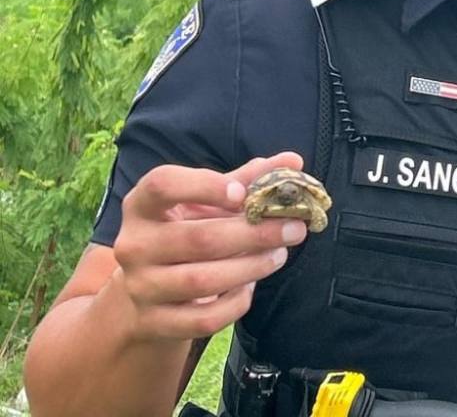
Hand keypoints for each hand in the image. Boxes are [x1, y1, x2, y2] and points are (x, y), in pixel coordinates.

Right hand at [112, 152, 308, 341]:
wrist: (147, 291)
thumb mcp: (207, 203)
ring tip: (280, 254)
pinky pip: (204, 319)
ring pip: (202, 281)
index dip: (204, 185)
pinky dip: (235, 303)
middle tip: (294, 228)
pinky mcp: (154, 323)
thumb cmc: (186, 231)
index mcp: (142, 205)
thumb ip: (247, 181)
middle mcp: (134, 245)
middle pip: (198, 238)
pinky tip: (251, 286)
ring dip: (251, 267)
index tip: (242, 194)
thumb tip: (293, 161)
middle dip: (254, 234)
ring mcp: (141, 287)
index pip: (162, 184)